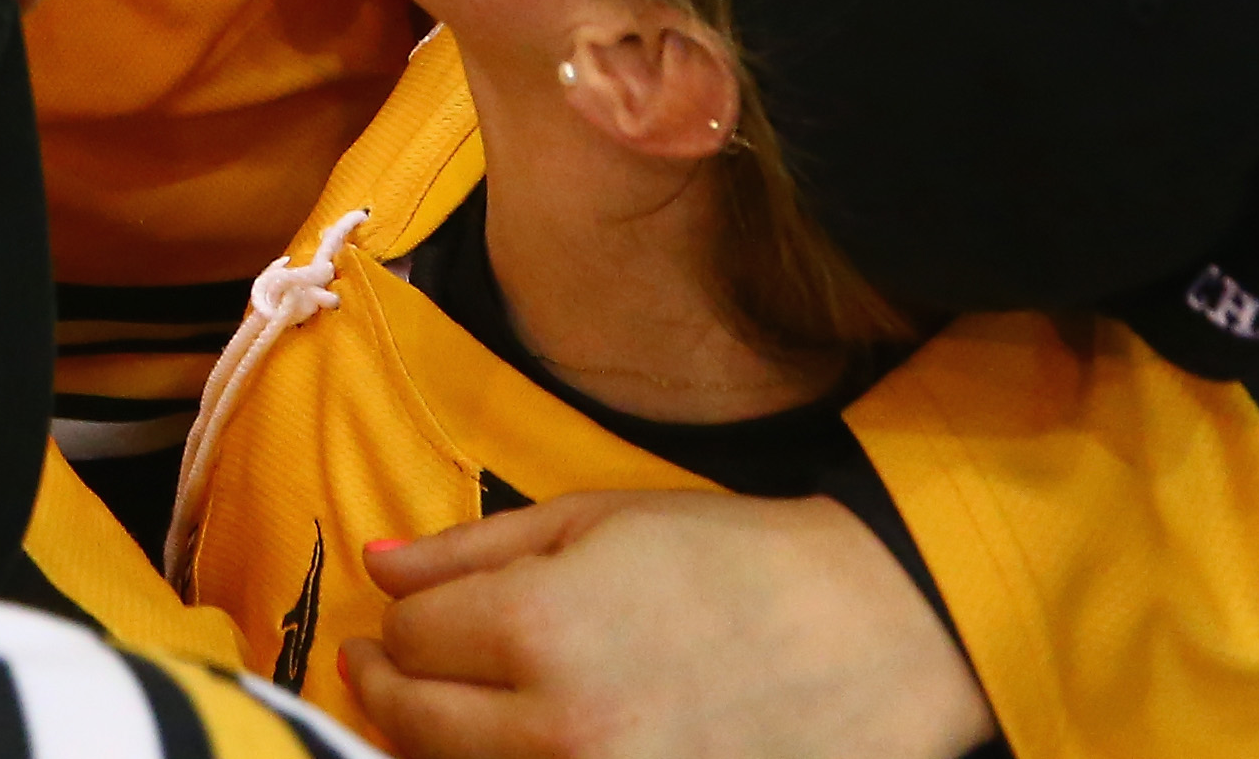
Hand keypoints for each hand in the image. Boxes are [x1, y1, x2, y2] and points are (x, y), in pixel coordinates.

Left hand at [347, 492, 994, 758]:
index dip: (397, 626)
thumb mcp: (600, 522)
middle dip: (387, 691)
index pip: (410, 641)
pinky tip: (518, 743)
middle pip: (414, 727)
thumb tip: (378, 567)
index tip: (397, 620)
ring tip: (447, 711)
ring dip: (434, 746)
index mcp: (543, 629)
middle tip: (382, 670)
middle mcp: (561, 732)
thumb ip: (474, 550)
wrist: (881, 637)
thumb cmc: (740, 561)